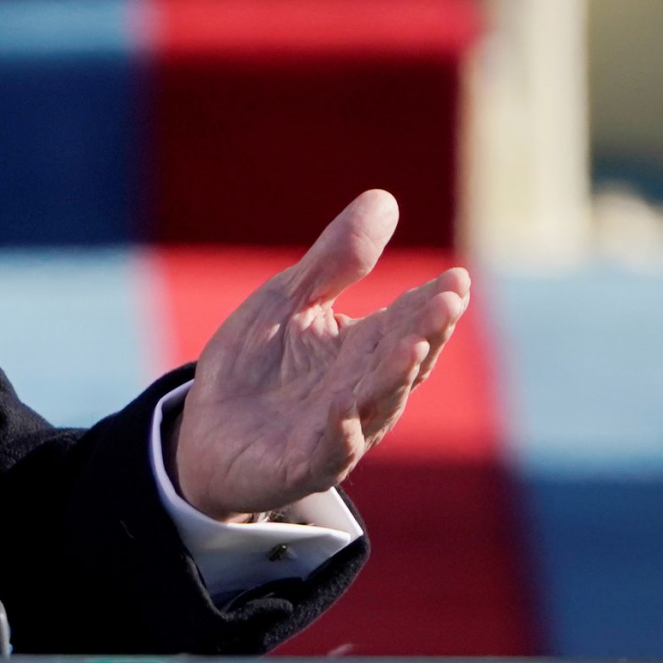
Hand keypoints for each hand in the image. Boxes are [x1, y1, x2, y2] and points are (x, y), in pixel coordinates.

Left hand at [172, 189, 470, 520]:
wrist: (207, 434)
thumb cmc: (257, 365)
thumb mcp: (289, 301)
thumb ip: (335, 261)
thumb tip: (384, 198)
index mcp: (363, 350)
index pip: (408, 322)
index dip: (432, 303)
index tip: (455, 278)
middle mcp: (361, 391)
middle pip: (402, 360)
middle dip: (427, 332)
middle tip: (448, 300)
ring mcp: (336, 430)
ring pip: (376, 404)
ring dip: (395, 377)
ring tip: (413, 345)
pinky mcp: (300, 464)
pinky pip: (327, 451)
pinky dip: (339, 433)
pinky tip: (344, 410)